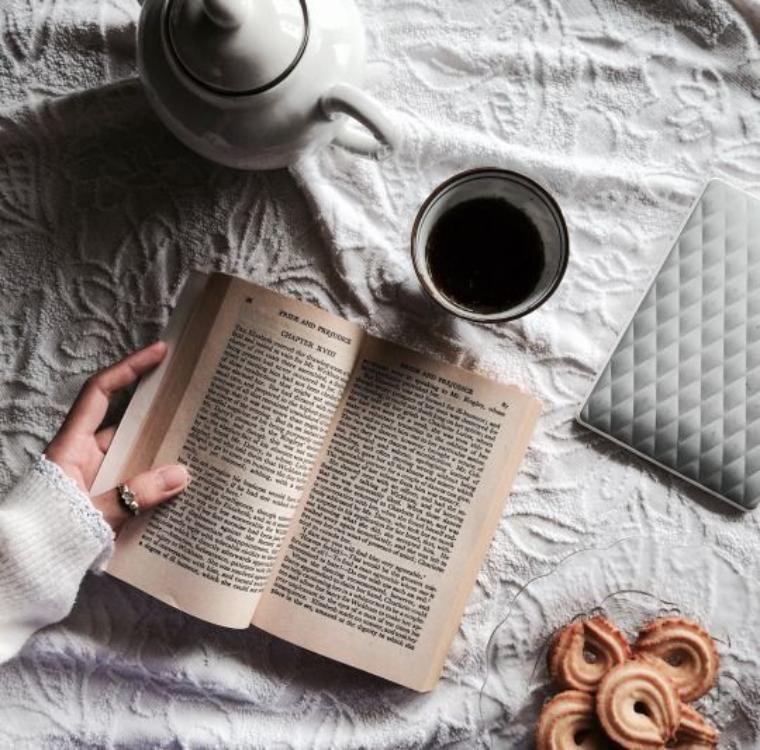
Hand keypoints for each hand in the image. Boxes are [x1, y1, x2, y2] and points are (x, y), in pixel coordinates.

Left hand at [46, 341, 188, 532]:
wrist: (20, 573)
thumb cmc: (46, 536)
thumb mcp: (92, 513)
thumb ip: (136, 495)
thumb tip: (182, 473)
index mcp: (72, 446)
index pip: (100, 392)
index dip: (129, 368)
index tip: (160, 352)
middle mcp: (83, 456)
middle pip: (125, 422)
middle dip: (158, 411)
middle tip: (192, 399)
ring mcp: (94, 478)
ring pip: (133, 453)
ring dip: (161, 450)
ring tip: (197, 443)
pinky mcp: (102, 500)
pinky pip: (133, 480)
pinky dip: (155, 479)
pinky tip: (181, 485)